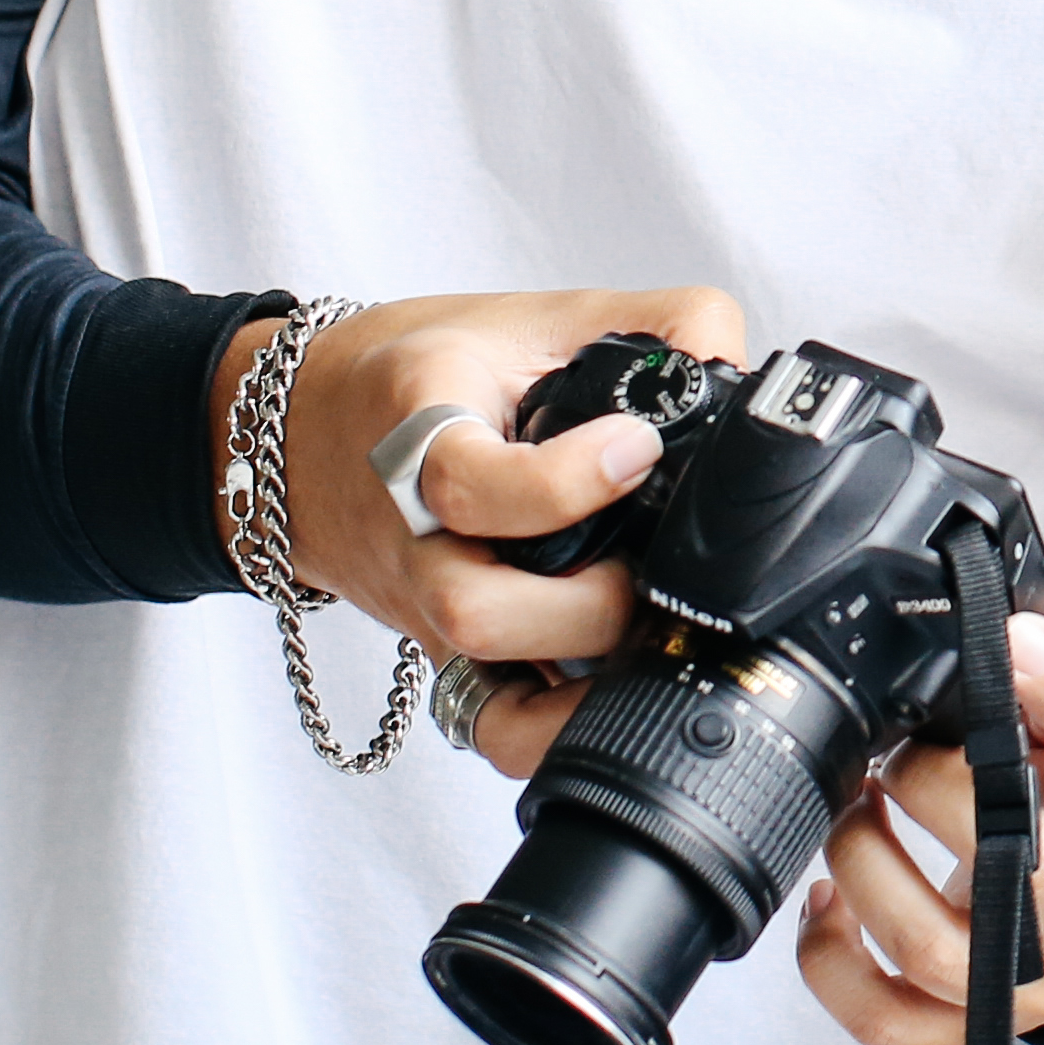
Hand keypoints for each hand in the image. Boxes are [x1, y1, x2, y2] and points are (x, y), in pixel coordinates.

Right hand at [208, 286, 753, 781]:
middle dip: (585, 601)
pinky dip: (556, 728)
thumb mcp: (532, 315)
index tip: (635, 448)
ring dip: (582, 667)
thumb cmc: (419, 372)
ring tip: (637, 619)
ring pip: (484, 683)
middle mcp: (410, 535)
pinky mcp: (443, 650)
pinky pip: (491, 727)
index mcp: (417, 432)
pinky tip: (610, 688)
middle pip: (473, 609)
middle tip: (644, 559)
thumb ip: (652, 321)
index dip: (564, 481)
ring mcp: (423, 605)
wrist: (304, 430)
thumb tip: (739, 368)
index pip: (468, 483)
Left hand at [793, 597, 1043, 1044]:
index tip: (1015, 643)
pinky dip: (831, 961)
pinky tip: (827, 899)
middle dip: (940, 785)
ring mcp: (1035, 988)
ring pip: (931, 945)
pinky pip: (884, 1016)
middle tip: (907, 743)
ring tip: (856, 804)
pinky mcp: (973, 1028)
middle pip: (1026, 867)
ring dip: (867, 861)